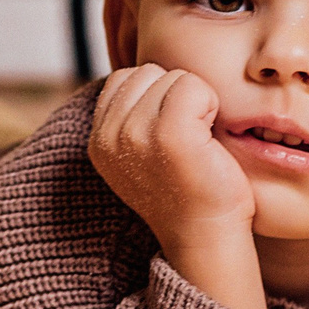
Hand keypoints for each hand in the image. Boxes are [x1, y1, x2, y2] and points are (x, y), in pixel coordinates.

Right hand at [89, 63, 264, 308]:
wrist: (207, 236)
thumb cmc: (187, 191)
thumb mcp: (141, 155)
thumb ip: (130, 119)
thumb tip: (144, 75)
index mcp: (98, 141)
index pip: (124, 78)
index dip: (156, 97)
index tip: (171, 136)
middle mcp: (109, 136)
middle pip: (148, 72)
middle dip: (174, 95)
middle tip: (187, 140)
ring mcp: (137, 134)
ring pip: (174, 77)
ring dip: (196, 102)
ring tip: (197, 143)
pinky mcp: (170, 133)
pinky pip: (194, 87)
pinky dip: (211, 105)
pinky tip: (208, 140)